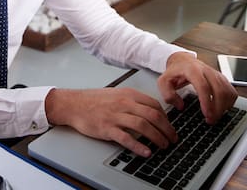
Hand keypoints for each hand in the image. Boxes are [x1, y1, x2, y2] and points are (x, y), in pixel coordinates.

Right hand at [44, 87, 177, 156]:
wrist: (73, 104)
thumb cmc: (94, 100)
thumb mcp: (116, 94)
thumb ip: (132, 101)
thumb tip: (150, 111)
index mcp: (128, 94)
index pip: (154, 104)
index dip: (166, 117)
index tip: (169, 126)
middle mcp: (123, 103)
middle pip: (152, 115)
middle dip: (167, 129)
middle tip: (172, 138)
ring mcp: (115, 116)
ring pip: (143, 126)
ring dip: (157, 137)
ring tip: (163, 146)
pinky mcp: (107, 128)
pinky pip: (126, 138)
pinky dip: (138, 146)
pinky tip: (146, 152)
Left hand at [157, 52, 237, 124]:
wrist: (182, 60)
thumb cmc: (174, 71)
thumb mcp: (164, 81)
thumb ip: (168, 94)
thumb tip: (180, 105)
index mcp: (192, 70)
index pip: (203, 86)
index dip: (207, 102)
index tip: (207, 114)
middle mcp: (206, 70)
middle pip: (219, 90)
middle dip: (217, 108)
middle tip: (211, 120)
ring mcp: (216, 73)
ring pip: (227, 91)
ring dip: (224, 106)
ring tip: (215, 116)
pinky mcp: (221, 78)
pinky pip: (231, 90)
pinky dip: (230, 102)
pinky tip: (222, 108)